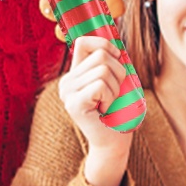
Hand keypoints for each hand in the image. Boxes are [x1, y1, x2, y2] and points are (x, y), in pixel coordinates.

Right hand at [58, 35, 132, 185]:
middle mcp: (66, 82)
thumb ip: (111, 64)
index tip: (117, 59)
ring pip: (103, 70)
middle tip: (115, 94)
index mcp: (74, 75)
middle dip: (119, 72)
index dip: (104, 44)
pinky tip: (105, 110)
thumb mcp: (115, 83)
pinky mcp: (73, 104)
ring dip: (116, 88)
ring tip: (110, 104)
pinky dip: (111, 97)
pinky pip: (100, 85)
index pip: (84, 42)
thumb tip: (117, 44)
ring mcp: (67, 93)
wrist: (114, 143)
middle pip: (101, 55)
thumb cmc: (118, 112)